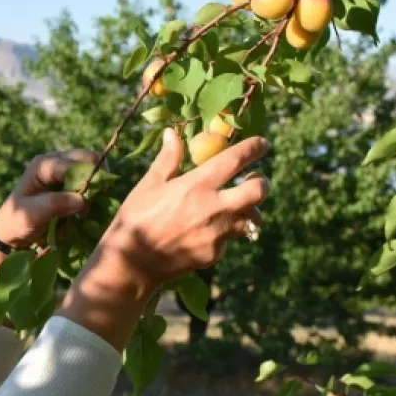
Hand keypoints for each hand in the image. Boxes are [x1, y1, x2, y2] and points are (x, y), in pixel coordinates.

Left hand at [0, 149, 99, 247]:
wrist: (14, 229)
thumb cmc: (18, 220)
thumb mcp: (31, 214)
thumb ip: (54, 204)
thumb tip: (82, 200)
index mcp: (43, 164)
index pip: (73, 165)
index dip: (88, 178)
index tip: (94, 200)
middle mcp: (56, 161)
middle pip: (89, 158)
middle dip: (97, 177)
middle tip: (99, 200)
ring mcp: (66, 169)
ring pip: (94, 168)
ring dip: (99, 184)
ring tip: (95, 204)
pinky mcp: (73, 180)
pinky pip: (93, 178)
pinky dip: (97, 190)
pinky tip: (93, 205)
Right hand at [55, 128, 268, 351]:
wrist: (132, 262)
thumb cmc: (136, 218)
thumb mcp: (149, 185)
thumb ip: (167, 159)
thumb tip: (172, 133)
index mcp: (196, 185)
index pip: (236, 160)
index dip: (254, 148)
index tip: (263, 144)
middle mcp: (212, 208)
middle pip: (258, 192)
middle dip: (263, 183)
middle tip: (257, 180)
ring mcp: (216, 234)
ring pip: (251, 218)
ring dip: (249, 211)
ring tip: (236, 207)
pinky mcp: (214, 254)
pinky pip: (230, 238)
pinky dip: (226, 232)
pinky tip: (210, 231)